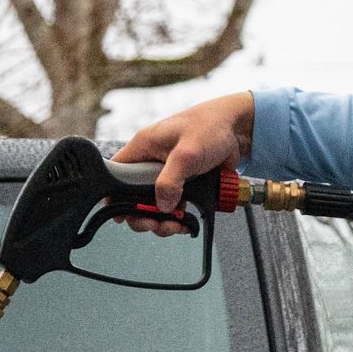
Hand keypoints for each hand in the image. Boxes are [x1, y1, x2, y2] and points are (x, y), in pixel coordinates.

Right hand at [117, 92, 255, 213]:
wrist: (237, 129)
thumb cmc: (211, 127)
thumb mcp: (187, 153)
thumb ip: (171, 180)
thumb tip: (163, 205)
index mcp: (144, 147)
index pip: (117, 174)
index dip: (115, 196)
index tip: (123, 215)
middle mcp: (151, 162)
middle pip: (133, 197)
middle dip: (144, 215)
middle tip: (156, 224)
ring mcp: (166, 174)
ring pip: (154, 206)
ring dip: (162, 220)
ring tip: (175, 225)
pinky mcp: (182, 183)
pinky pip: (172, 206)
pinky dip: (177, 218)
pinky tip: (185, 221)